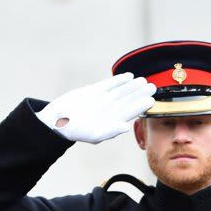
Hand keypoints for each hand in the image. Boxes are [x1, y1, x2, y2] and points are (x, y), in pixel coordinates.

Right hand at [35, 74, 155, 143]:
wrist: (58, 119)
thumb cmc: (76, 131)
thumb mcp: (95, 134)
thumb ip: (111, 131)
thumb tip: (126, 127)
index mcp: (114, 120)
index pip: (132, 111)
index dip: (141, 105)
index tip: (151, 100)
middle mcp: (111, 109)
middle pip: (129, 99)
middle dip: (140, 93)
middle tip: (152, 87)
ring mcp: (103, 99)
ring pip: (121, 91)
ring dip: (132, 85)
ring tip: (143, 80)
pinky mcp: (94, 91)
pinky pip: (109, 84)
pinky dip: (118, 80)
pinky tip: (128, 76)